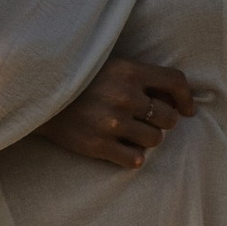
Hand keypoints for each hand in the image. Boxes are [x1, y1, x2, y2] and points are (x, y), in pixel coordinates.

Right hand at [38, 58, 195, 170]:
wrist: (38, 96)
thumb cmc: (80, 79)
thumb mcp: (111, 66)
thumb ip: (141, 77)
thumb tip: (177, 98)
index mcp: (129, 71)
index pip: (175, 82)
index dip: (186, 98)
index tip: (187, 109)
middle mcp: (124, 96)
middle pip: (168, 117)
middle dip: (163, 120)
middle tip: (149, 120)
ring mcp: (112, 122)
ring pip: (155, 140)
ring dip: (148, 138)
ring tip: (132, 132)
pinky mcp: (99, 145)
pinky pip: (136, 159)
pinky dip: (133, 156)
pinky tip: (122, 148)